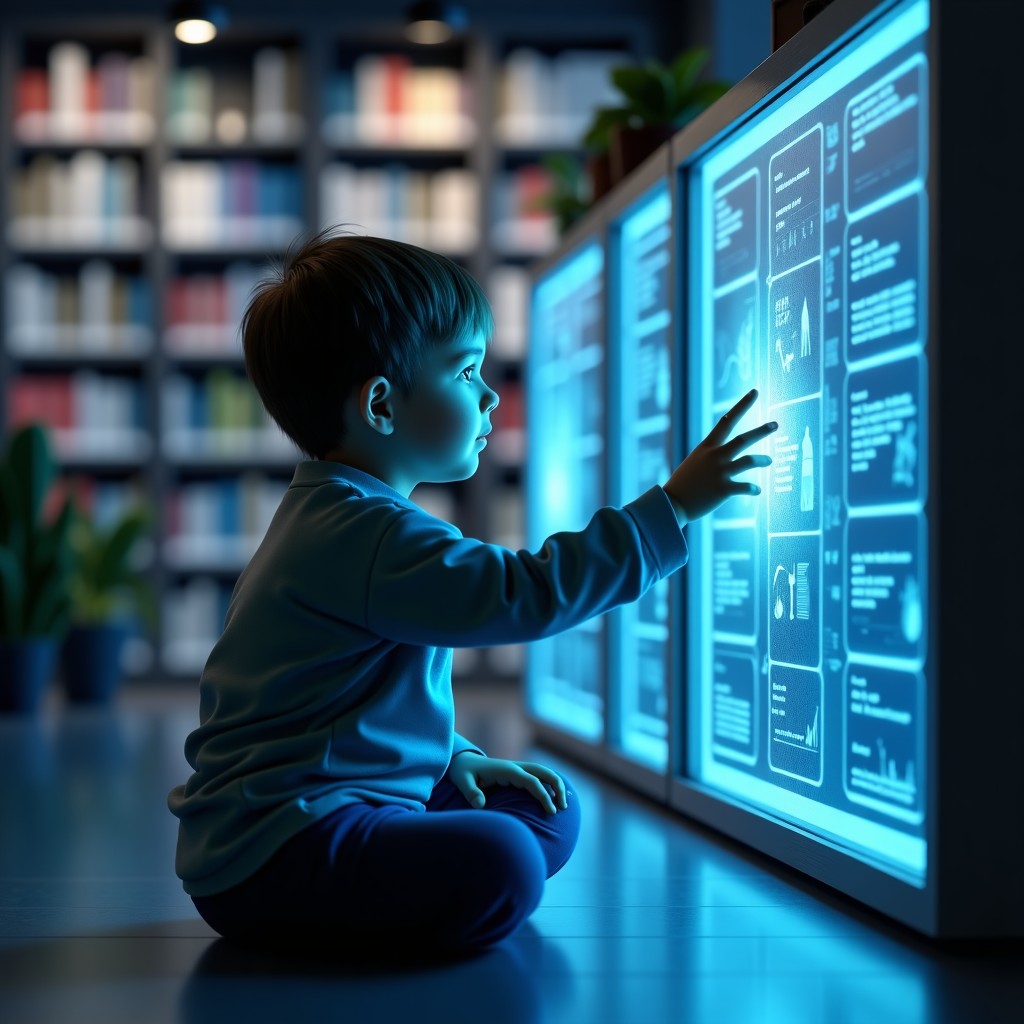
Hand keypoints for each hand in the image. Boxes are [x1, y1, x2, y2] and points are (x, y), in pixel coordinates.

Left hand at [447, 752, 566, 815]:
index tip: (551, 810)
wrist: (464, 761)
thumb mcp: (463, 781)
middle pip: (544, 772)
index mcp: (506, 770)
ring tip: (563, 806)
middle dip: (557, 788)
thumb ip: (471, 793)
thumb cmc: (463, 773)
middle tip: (563, 808)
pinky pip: (539, 777)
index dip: (542, 795)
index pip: (531, 780)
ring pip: (544, 773)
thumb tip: (481, 805)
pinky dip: (550, 785)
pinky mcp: (518, 774)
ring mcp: (519, 769)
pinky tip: (554, 799)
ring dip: (556, 786)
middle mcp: (516, 767)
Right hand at [663, 388, 776, 525]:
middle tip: (776, 424)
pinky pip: (746, 487)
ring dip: (762, 460)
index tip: (755, 392)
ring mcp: (719, 472)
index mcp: (707, 447)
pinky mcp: (723, 489)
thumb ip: (710, 454)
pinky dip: (754, 489)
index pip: (727, 420)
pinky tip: (758, 490)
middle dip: (761, 431)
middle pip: (742, 439)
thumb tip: (725, 451)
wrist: (672, 503)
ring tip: (770, 460)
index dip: (743, 405)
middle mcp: (714, 456)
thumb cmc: (683, 483)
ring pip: (748, 461)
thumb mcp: (695, 461)